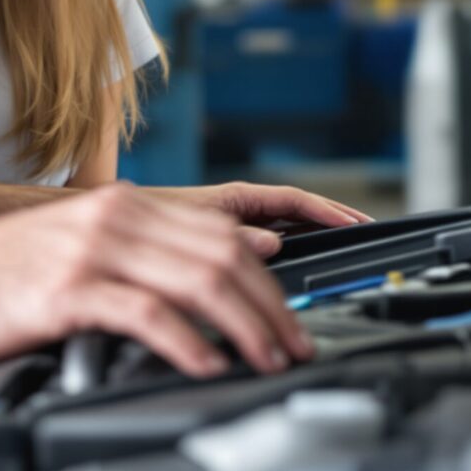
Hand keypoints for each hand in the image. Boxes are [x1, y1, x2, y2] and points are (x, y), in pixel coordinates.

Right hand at [0, 184, 313, 378]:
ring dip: (245, 326)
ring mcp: (91, 250)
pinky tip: (207, 366)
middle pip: (223, 254)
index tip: (292, 317)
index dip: (269, 276)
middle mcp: (113, 219)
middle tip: (295, 347)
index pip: (219, 233)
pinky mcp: (67, 289)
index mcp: (119, 208)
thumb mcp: (73, 251)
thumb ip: (139, 253)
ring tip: (266, 361)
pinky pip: (148, 313)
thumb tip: (209, 268)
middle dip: (272, 306)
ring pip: (198, 279)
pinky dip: (189, 342)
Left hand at [147, 182, 371, 256]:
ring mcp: (232, 226)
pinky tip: (298, 272)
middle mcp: (237, 209)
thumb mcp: (189, 222)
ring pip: (284, 230)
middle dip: (332, 223)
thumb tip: (273, 243)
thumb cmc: (140, 217)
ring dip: (313, 238)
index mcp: (234, 198)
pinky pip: (267, 246)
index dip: (329, 211)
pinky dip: (289, 254)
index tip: (358, 222)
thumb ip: (231, 233)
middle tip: (364, 236)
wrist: (105, 225)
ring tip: (343, 252)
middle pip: (297, 214)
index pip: (295, 200)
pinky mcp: (220, 244)